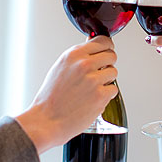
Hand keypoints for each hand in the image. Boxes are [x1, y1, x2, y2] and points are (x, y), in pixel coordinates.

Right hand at [15, 36, 117, 152]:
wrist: (47, 120)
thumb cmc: (51, 97)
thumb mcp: (60, 68)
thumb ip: (78, 57)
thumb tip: (93, 50)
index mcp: (73, 54)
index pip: (102, 41)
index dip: (107, 48)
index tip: (107, 52)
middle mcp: (84, 64)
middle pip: (112, 55)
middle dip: (108, 64)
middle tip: (100, 73)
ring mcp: (93, 80)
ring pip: (114, 72)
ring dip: (107, 80)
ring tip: (92, 89)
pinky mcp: (100, 95)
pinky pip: (113, 89)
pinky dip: (106, 95)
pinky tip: (93, 99)